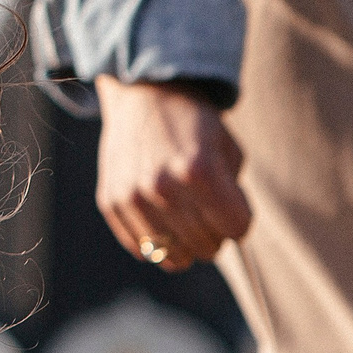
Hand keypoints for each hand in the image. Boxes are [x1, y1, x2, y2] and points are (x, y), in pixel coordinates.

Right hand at [94, 75, 253, 271]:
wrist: (143, 95)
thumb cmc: (193, 123)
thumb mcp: (227, 148)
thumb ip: (235, 193)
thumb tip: (226, 236)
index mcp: (199, 170)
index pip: (238, 228)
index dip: (241, 219)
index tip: (233, 206)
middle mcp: (162, 187)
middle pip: (208, 246)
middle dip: (216, 233)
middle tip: (209, 212)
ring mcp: (132, 198)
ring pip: (175, 257)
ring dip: (187, 244)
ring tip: (186, 220)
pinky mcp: (111, 203)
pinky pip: (142, 250)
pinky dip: (157, 242)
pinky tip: (161, 219)